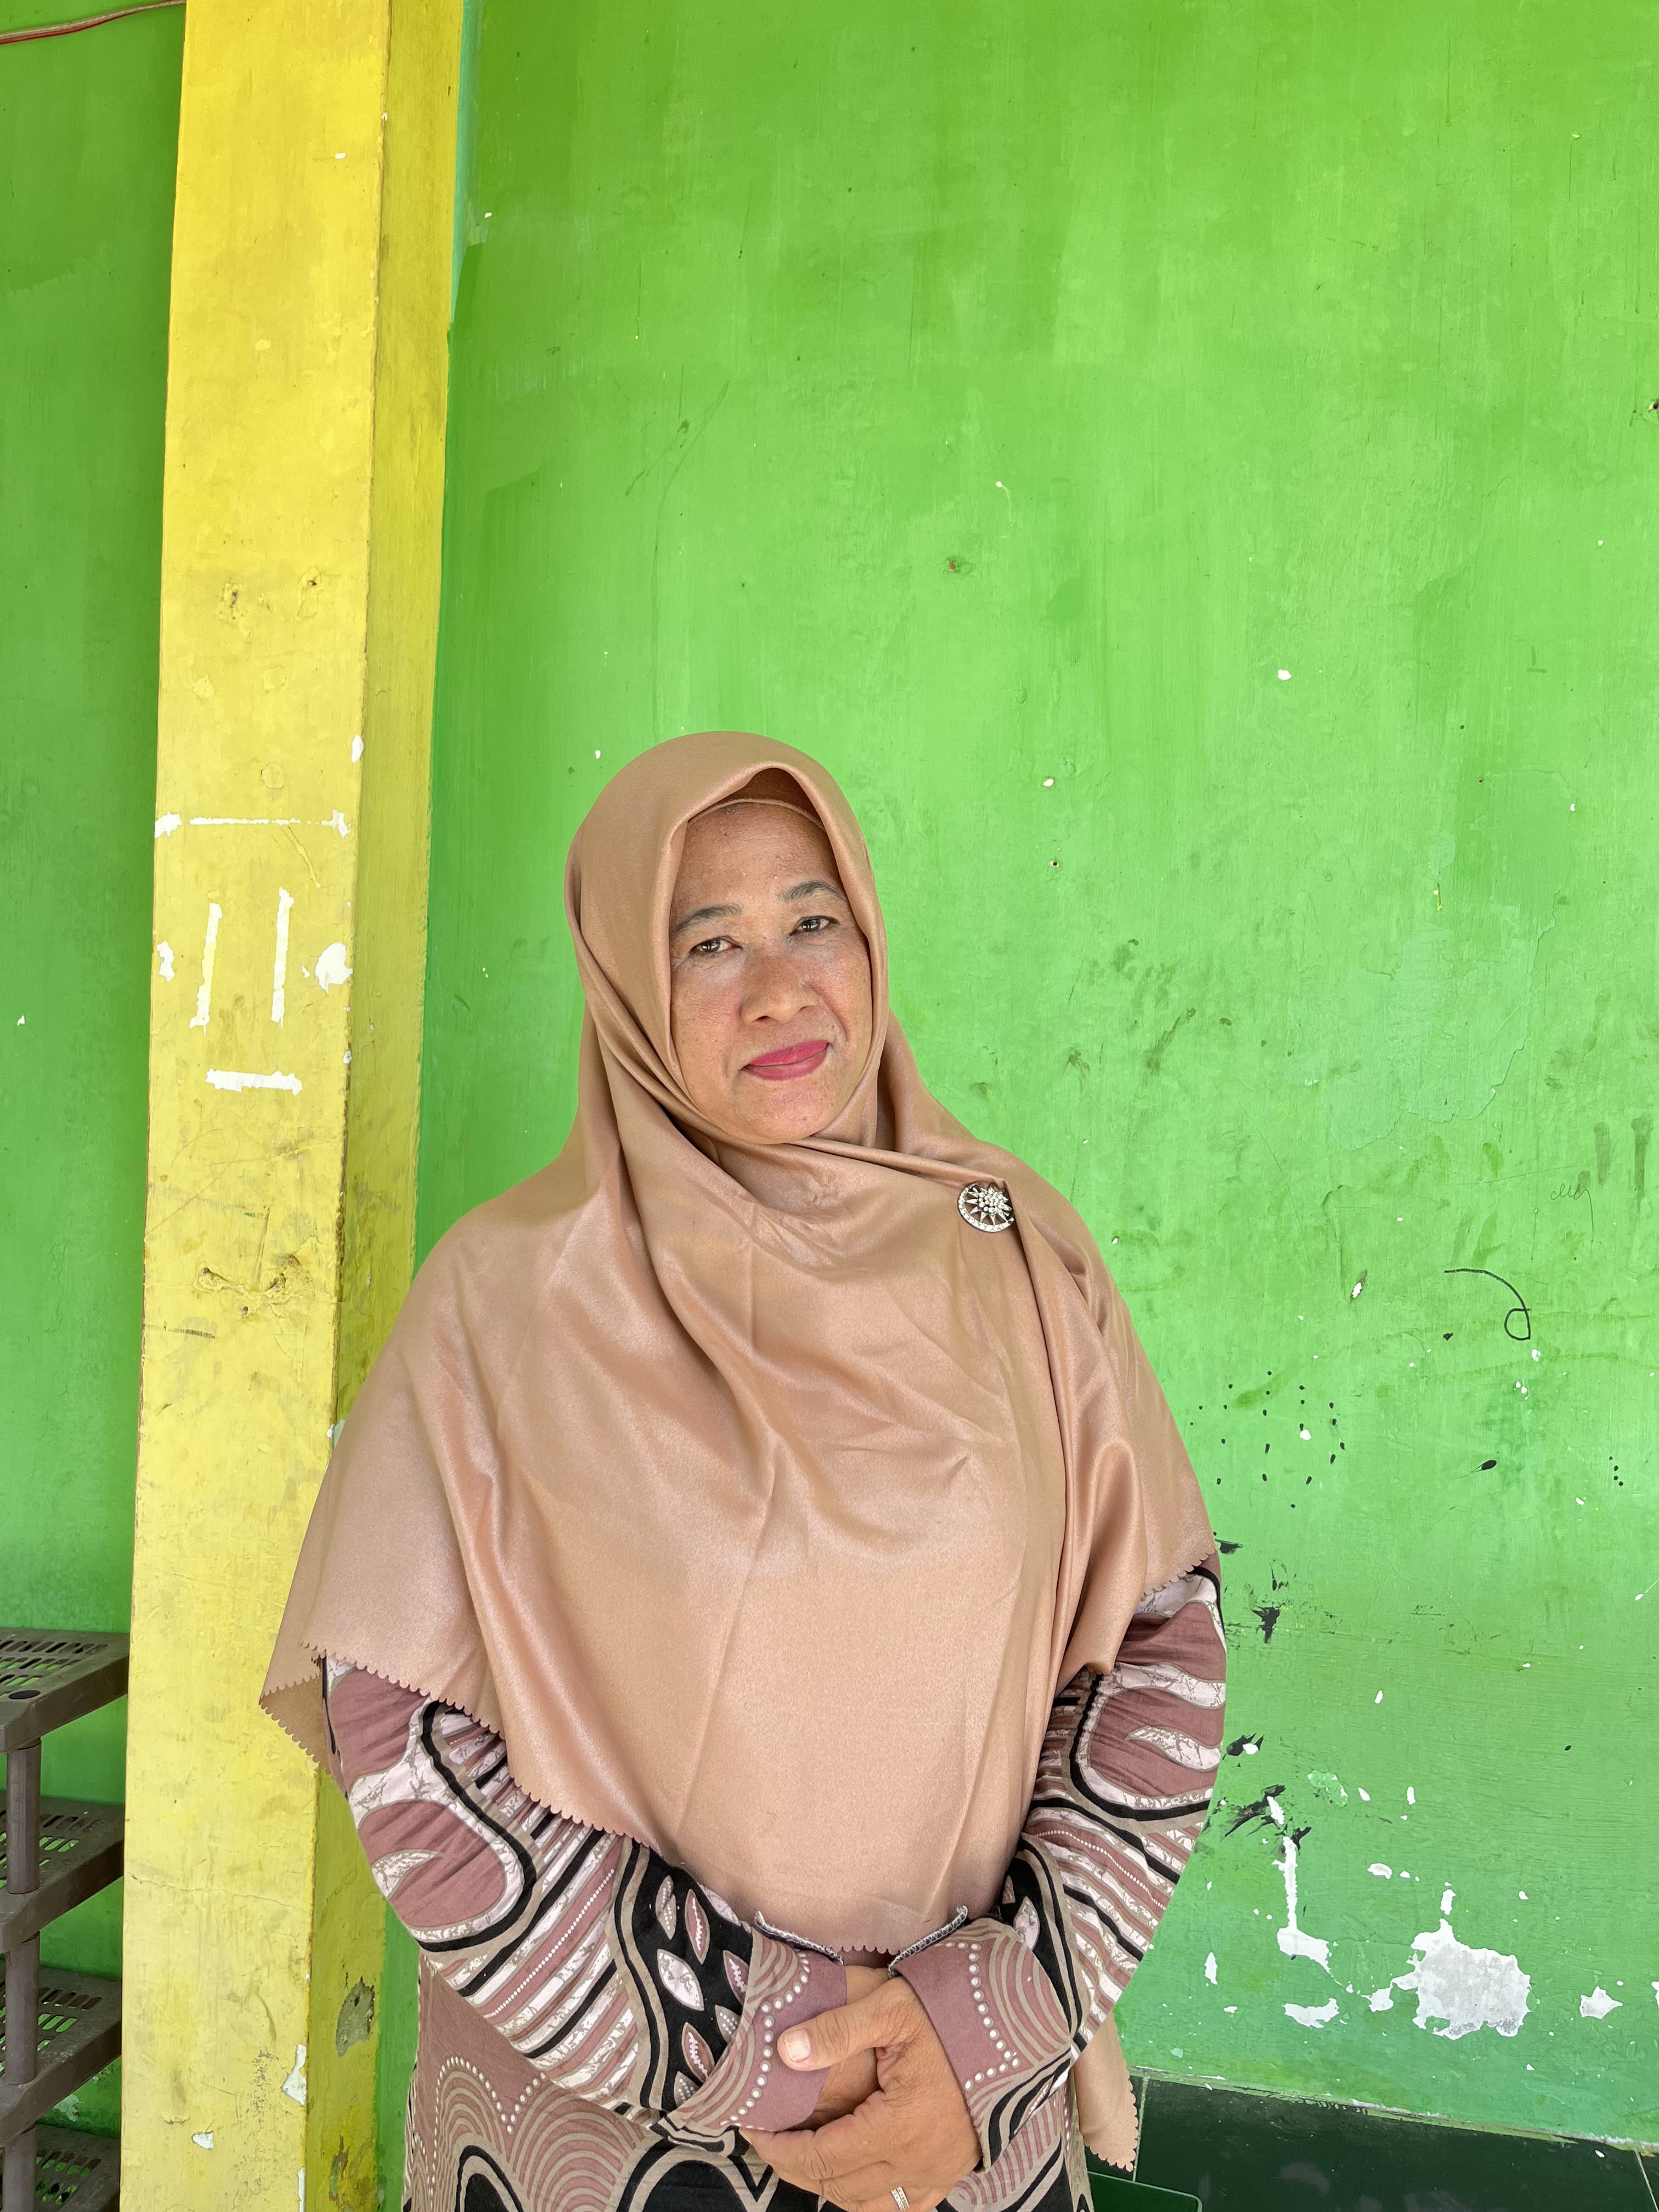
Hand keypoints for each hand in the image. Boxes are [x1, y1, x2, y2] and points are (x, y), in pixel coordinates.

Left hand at [746, 1973, 977, 2211]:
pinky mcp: (952, 2169)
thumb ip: (835, 2030)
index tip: (754, 2131)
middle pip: (839, 2186)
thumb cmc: (951, 2012)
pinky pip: (906, 2205)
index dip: (781, 2150)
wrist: (1014, 2024)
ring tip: (804, 2158)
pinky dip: (873, 2199)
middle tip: (770, 2142)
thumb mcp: (890, 2008)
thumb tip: (784, 2052)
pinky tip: (856, 2176)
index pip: (822, 2157)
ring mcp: (938, 2171)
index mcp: (898, 2127)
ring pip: (869, 2204)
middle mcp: (918, 2162)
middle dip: (796, 2168)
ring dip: (831, 2187)